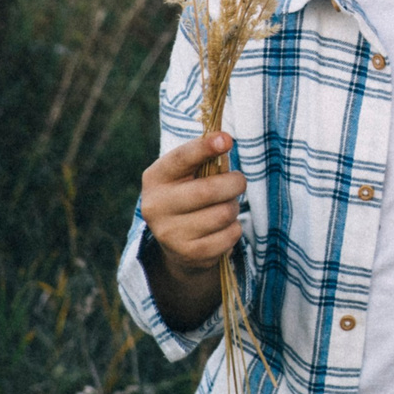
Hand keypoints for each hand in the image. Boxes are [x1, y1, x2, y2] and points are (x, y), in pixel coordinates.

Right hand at [139, 131, 243, 327]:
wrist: (176, 242)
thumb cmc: (189, 193)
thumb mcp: (188, 172)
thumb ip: (204, 156)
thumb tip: (224, 141)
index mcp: (156, 178)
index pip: (182, 158)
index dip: (205, 148)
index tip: (226, 139)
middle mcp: (156, 206)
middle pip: (210, 190)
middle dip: (235, 183)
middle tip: (237, 182)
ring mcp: (170, 234)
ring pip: (224, 213)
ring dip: (234, 207)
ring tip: (224, 206)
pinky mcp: (188, 254)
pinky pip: (230, 235)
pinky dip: (234, 229)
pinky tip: (221, 228)